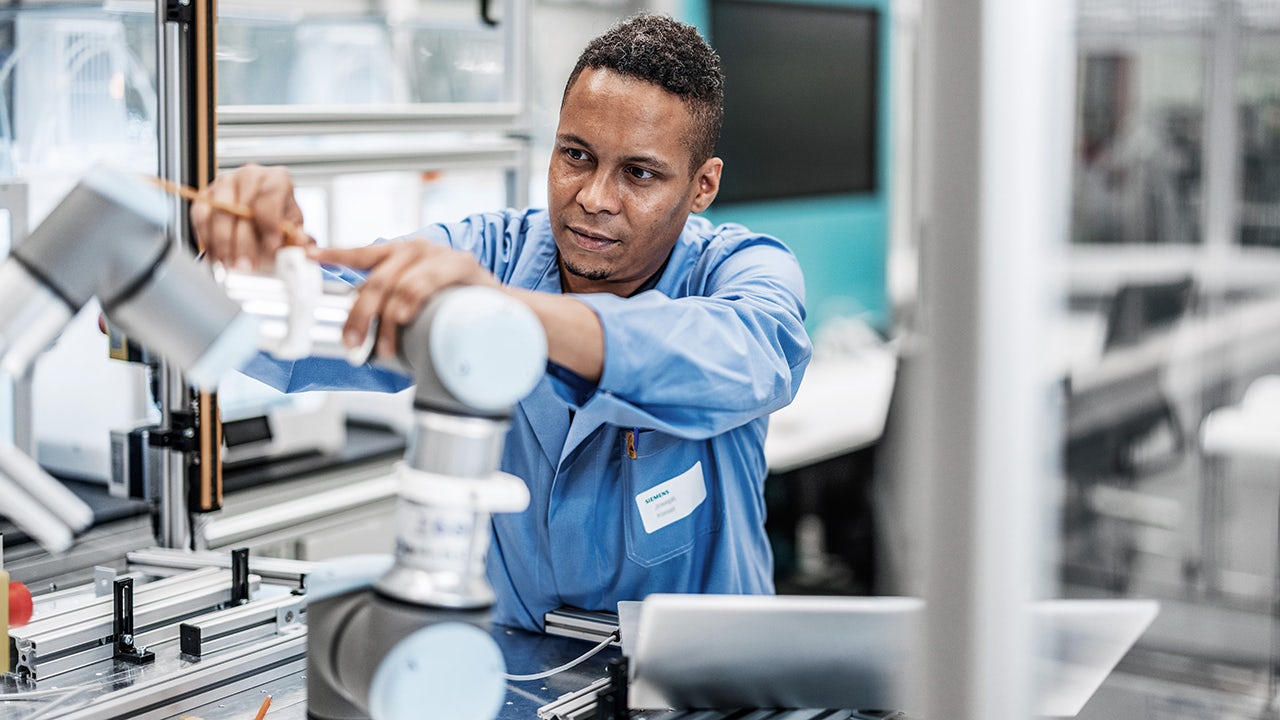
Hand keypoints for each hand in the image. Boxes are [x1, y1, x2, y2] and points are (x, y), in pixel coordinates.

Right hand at [190, 164, 308, 268]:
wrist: (260, 220)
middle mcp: (249, 176)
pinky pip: (201, 217)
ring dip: (224, 244)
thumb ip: (302, 241)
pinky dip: (207, 240)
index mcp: (276, 179)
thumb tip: (307, 248)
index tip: (271, 245)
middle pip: (242, 206)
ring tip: (231, 266)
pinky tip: (216, 257)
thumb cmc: (278, 222)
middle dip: (245, 242)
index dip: (270, 222)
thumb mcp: (294, 231)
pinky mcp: (205, 197)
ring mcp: (224, 184)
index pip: (271, 195)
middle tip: (248, 265)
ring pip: (219, 212)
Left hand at [308, 241, 501, 357]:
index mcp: (404, 254)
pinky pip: (427, 280)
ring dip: (385, 322)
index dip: (334, 254)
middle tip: (352, 344)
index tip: (306, 258)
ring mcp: (441, 255)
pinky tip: (405, 316)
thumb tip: (356, 337)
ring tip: (385, 349)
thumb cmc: (459, 311)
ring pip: (397, 284)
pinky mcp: (463, 265)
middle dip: (359, 316)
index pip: (363, 252)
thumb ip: (393, 308)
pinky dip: (411, 300)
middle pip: (376, 280)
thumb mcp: (420, 306)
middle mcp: (418, 249)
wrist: (508, 313)